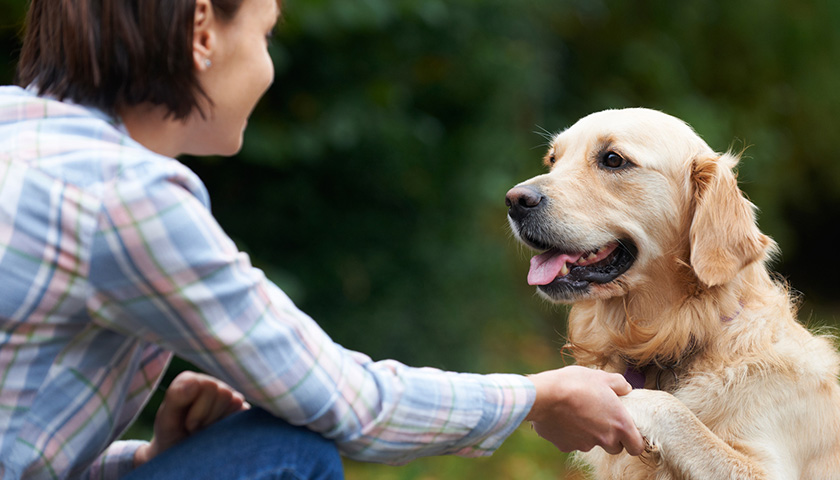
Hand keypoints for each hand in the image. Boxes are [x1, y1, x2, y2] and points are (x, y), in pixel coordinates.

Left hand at [134, 371, 248, 467]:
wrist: (182, 456)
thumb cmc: (172, 436)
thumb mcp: (166, 420)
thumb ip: (175, 397)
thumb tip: (194, 381)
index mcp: (193, 381)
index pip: (208, 385)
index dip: (199, 410)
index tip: (188, 425)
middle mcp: (213, 385)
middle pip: (223, 392)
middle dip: (208, 417)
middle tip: (196, 430)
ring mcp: (229, 397)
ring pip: (235, 401)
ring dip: (219, 423)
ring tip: (206, 431)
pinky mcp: (242, 411)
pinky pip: (246, 413)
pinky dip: (232, 428)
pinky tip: (219, 432)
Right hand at [525, 365, 644, 455]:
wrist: (545, 395)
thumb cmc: (576, 383)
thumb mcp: (602, 376)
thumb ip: (620, 384)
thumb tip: (625, 388)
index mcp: (619, 424)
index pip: (636, 447)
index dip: (634, 440)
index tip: (627, 432)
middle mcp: (604, 439)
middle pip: (614, 447)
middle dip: (610, 437)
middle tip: (600, 417)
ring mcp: (584, 445)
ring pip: (591, 443)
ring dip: (588, 432)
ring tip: (576, 412)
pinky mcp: (565, 446)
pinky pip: (571, 442)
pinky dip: (569, 433)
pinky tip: (562, 417)